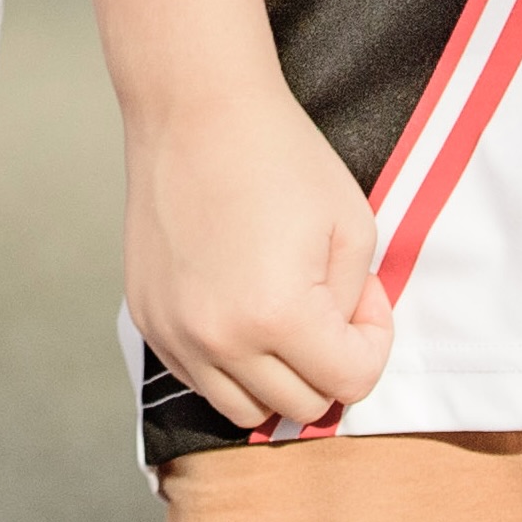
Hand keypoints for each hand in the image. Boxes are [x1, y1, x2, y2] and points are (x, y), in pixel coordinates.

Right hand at [119, 88, 393, 438]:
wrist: (194, 110)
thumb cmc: (279, 155)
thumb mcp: (353, 225)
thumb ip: (358, 300)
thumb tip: (342, 335)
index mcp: (279, 316)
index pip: (350, 382)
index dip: (373, 342)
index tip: (366, 299)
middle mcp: (220, 339)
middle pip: (299, 407)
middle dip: (328, 364)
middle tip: (327, 304)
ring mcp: (176, 333)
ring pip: (243, 411)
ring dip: (277, 379)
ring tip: (284, 320)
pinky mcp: (148, 319)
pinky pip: (198, 379)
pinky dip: (229, 364)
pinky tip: (240, 310)